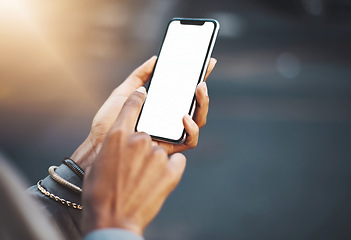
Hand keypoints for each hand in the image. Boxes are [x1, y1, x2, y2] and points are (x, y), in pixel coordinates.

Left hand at [72, 57, 216, 169]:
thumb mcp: (123, 93)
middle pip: (195, 105)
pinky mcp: (170, 148)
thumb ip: (139, 76)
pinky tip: (184, 117)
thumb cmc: (108, 122)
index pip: (184, 91)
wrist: (98, 146)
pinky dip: (192, 129)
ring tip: (199, 90)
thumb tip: (156, 59)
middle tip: (202, 76)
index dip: (197, 76)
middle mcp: (169, 119)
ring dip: (203, 105)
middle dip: (203, 90)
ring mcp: (171, 133)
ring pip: (198, 121)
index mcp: (161, 106)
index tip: (206, 61)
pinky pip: (190, 141)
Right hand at [82, 87, 185, 235]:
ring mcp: (158, 155)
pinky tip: (158, 180)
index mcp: (118, 135)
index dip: (139, 98)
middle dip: (144, 147)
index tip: (144, 93)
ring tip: (143, 178)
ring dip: (154, 162)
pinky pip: (178, 160)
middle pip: (148, 133)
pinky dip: (171, 167)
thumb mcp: (100, 164)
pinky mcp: (172, 170)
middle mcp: (139, 140)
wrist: (112, 221)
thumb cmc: (99, 194)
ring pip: (162, 149)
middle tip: (137, 162)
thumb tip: (126, 142)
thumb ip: (116, 147)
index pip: (132, 105)